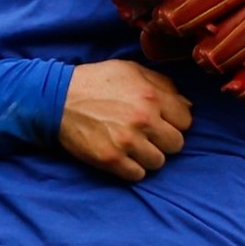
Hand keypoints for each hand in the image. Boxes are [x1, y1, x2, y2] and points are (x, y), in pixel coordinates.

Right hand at [57, 60, 192, 182]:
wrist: (57, 98)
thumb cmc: (96, 81)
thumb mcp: (130, 70)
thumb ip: (162, 84)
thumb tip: (187, 104)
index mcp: (151, 96)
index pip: (186, 120)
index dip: (175, 121)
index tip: (162, 121)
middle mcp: (143, 120)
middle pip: (176, 144)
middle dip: (164, 140)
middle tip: (148, 135)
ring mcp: (127, 142)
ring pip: (159, 162)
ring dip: (148, 156)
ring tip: (134, 146)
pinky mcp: (111, 159)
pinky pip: (138, 174)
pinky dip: (132, 168)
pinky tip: (122, 156)